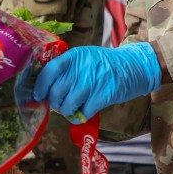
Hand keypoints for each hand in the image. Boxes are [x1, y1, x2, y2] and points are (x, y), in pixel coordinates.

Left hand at [33, 42, 161, 120]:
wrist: (134, 66)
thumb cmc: (105, 64)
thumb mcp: (85, 57)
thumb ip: (68, 67)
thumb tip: (46, 86)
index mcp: (74, 56)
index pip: (49, 72)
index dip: (40, 86)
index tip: (38, 96)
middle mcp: (80, 68)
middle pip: (56, 93)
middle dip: (55, 104)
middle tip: (59, 105)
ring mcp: (92, 82)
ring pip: (68, 106)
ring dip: (67, 112)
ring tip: (72, 110)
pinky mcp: (103, 96)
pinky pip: (83, 113)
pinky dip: (80, 117)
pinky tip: (83, 114)